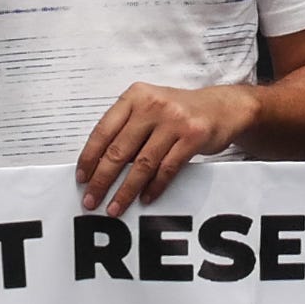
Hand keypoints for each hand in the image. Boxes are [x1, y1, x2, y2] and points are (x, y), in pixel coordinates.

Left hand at [77, 83, 258, 213]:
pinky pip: (167, 169)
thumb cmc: (179, 111)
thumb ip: (127, 128)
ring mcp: (174, 121)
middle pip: (119, 150)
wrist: (222, 107)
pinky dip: (154, 187)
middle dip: (102, 179)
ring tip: (115, 207)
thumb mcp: (149, 108)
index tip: (82, 178)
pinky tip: (145, 198)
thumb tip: (99, 165)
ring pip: (142, 164)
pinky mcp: (193, 137)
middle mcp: (152, 105)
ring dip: (126, 190)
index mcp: (134, 96)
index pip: (103, 130)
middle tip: (91, 199)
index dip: (90, 157)